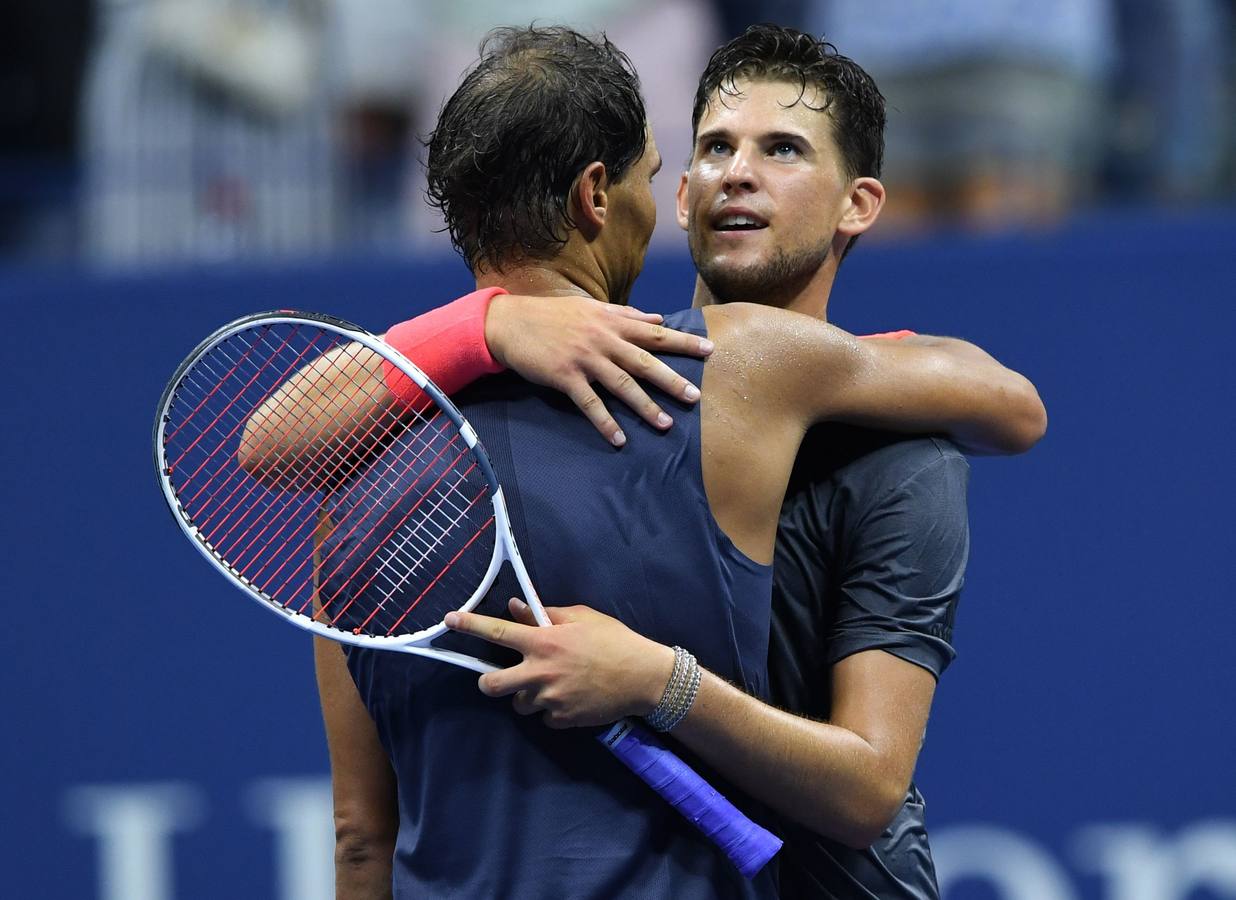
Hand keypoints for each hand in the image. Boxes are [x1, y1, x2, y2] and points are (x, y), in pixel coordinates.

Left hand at [444, 599, 675, 728]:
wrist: (643, 677)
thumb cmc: (614, 641)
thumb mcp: (582, 617)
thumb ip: (546, 615)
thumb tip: (517, 608)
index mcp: (544, 642)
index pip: (498, 632)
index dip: (470, 626)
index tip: (449, 620)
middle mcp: (541, 672)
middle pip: (493, 684)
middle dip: (488, 682)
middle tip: (496, 679)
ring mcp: (550, 699)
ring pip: (520, 703)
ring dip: (528, 695)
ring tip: (553, 685)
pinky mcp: (562, 719)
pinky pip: (544, 717)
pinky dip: (552, 709)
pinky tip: (571, 697)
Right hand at [484, 294, 712, 446]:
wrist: (511, 323)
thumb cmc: (553, 316)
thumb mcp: (591, 308)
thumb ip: (625, 315)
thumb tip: (657, 319)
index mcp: (612, 323)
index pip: (655, 333)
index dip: (683, 342)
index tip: (709, 351)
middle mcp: (603, 340)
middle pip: (644, 361)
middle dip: (671, 380)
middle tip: (695, 397)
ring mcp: (584, 360)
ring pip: (622, 385)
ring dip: (645, 406)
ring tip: (666, 425)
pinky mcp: (565, 377)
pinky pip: (590, 404)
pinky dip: (605, 422)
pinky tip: (619, 439)